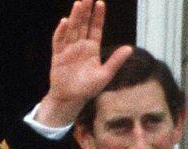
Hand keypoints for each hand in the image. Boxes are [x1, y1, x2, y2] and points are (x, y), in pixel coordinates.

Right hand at [35, 0, 133, 126]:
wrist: (70, 100)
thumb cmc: (88, 89)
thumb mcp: (105, 75)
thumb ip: (115, 61)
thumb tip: (130, 48)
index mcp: (92, 49)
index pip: (96, 28)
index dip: (98, 16)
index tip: (100, 3)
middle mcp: (80, 46)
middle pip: (83, 25)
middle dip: (86, 11)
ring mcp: (68, 50)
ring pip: (72, 30)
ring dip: (75, 17)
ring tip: (78, 4)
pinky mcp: (58, 56)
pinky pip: (59, 42)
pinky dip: (61, 32)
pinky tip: (64, 22)